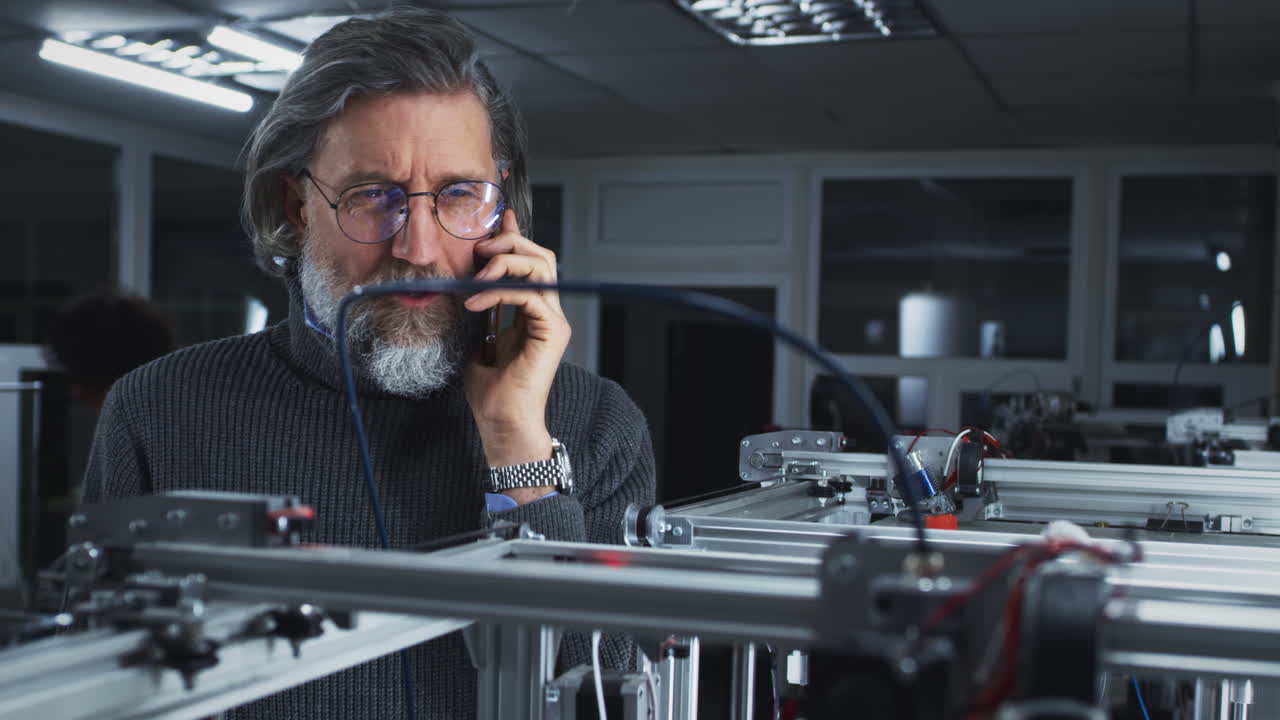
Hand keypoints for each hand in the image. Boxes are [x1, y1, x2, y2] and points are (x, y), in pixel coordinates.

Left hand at [463, 209, 570, 495]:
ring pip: (540, 267)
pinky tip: (475, 301)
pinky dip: (499, 290)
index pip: (531, 263)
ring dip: (505, 262)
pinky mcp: (553, 332)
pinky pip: (529, 294)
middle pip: (541, 256)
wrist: (501, 422)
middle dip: (510, 242)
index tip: (499, 219)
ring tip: (475, 276)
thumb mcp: (478, 337)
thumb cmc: (490, 391)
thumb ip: (481, 309)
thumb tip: (465, 284)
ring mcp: (554, 321)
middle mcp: (548, 313)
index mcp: (533, 312)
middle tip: (479, 247)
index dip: (516, 238)